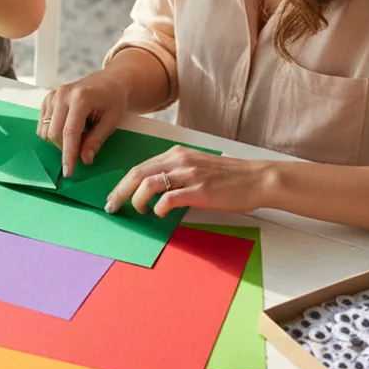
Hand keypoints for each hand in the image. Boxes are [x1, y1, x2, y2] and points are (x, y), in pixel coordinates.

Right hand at [37, 70, 129, 176]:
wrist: (109, 81)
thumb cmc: (113, 100)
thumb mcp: (111, 121)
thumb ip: (96, 140)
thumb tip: (85, 159)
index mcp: (81, 98)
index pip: (70, 133)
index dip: (68, 155)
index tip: (68, 172)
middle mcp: (63, 95)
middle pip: (54, 133)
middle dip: (65, 148)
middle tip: (81, 149)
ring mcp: (53, 95)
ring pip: (45, 130)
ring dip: (58, 141)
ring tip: (77, 136)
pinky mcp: (48, 98)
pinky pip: (42, 124)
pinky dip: (52, 132)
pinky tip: (67, 128)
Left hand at [104, 146, 269, 216]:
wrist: (257, 179)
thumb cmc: (228, 177)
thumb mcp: (197, 166)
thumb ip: (176, 172)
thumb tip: (154, 189)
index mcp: (177, 154)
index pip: (140, 167)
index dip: (122, 183)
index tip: (114, 196)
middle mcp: (179, 161)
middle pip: (137, 174)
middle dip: (120, 191)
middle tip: (112, 206)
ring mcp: (189, 175)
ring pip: (148, 184)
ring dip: (136, 200)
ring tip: (138, 211)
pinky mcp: (199, 190)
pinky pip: (168, 199)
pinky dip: (159, 208)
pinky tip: (161, 214)